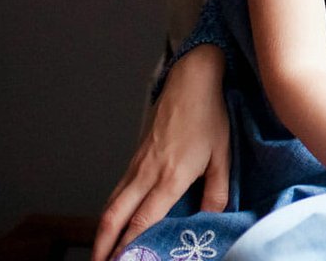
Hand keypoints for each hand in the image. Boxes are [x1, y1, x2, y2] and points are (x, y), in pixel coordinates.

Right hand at [91, 46, 230, 260]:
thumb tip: (212, 216)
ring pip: (112, 202)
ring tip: (102, 249)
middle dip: (103, 244)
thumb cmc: (210, 116)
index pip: (142, 220)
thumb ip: (217, 190)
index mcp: (170, 176)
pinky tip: (114, 219)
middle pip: (115, 216)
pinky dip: (111, 209)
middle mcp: (147, 173)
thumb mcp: (223, 155)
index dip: (129, 245)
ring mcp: (138, 163)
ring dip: (103, 229)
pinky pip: (118, 189)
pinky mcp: (136, 155)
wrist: (191, 81)